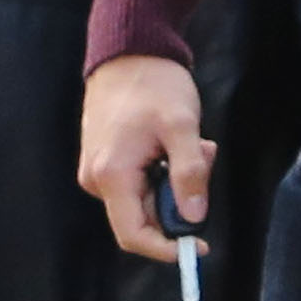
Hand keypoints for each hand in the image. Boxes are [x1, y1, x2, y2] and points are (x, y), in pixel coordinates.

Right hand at [79, 53, 213, 263]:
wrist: (128, 51)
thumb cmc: (154, 84)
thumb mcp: (182, 127)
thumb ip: (190, 174)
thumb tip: (194, 217)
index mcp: (110, 175)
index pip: (134, 236)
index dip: (167, 249)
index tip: (199, 246)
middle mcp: (97, 179)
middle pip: (144, 218)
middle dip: (180, 200)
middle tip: (203, 159)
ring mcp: (99, 170)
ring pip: (147, 199)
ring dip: (176, 182)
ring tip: (191, 143)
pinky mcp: (107, 162)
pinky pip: (141, 183)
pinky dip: (165, 171)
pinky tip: (175, 142)